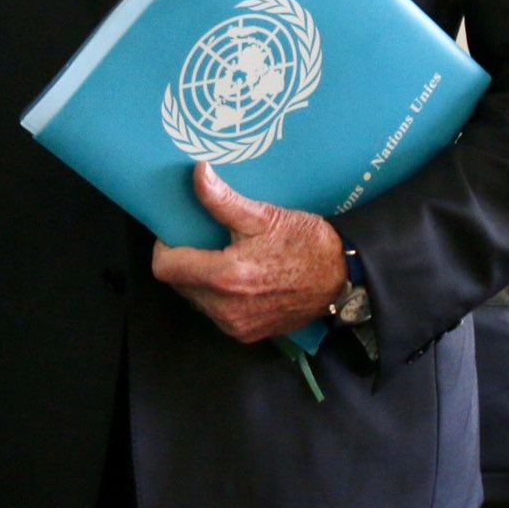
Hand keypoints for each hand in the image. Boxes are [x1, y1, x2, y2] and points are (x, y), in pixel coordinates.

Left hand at [148, 163, 345, 342]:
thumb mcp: (263, 215)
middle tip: (202, 240)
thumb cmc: (305, 243)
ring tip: (221, 256)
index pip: (166, 268)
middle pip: (179, 284)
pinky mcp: (248, 334)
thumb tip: (197, 173)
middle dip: (184, 261)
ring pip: (196, 300)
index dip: (165, 247)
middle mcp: (227, 309)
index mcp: (226, 278)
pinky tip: (237, 277)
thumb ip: (222, 199)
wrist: (343, 276)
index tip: (177, 232)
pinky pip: (216, 313)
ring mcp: (238, 326)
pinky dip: (217, 296)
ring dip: (200, 279)